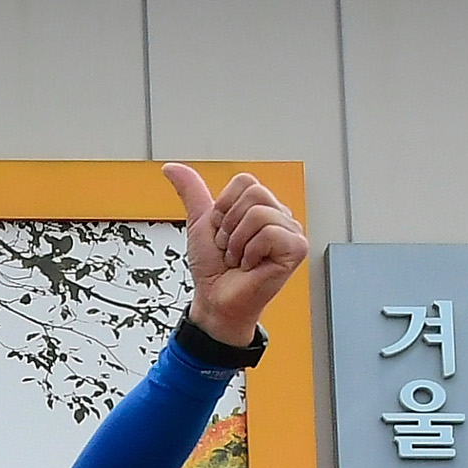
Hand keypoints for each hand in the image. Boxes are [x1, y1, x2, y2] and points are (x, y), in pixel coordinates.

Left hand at [161, 164, 303, 348]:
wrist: (215, 300)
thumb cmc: (213, 268)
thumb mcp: (200, 223)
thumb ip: (191, 192)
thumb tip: (171, 168)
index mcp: (262, 206)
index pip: (245, 181)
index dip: (223, 207)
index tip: (222, 232)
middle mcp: (280, 216)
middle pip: (254, 193)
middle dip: (229, 224)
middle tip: (231, 248)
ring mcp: (291, 232)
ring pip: (258, 213)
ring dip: (237, 242)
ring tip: (239, 258)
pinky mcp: (296, 248)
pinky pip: (268, 233)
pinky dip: (250, 251)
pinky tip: (252, 266)